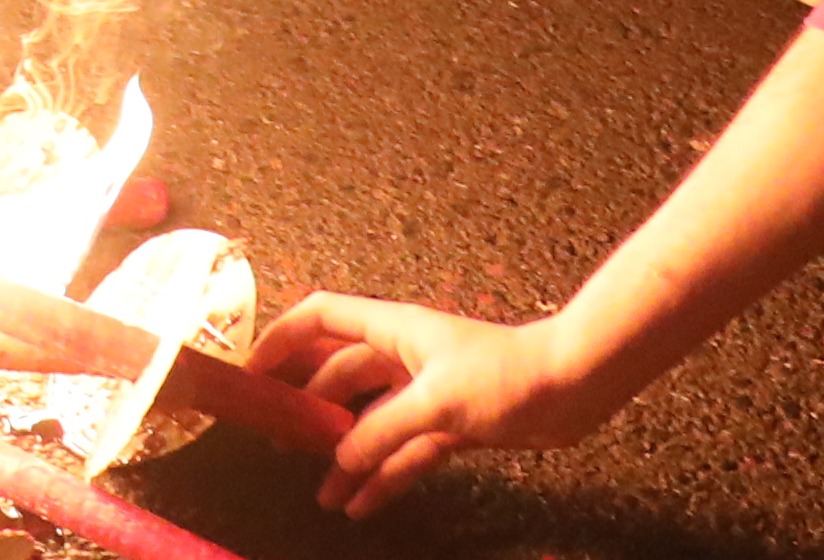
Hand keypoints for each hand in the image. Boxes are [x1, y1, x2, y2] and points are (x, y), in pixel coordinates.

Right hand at [256, 291, 624, 509]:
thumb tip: (338, 461)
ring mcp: (425, 391)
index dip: (282, 338)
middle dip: (308, 410)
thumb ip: (381, 431)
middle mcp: (403, 357)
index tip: (252, 372)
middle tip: (280, 445)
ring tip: (322, 496)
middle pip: (339, 377)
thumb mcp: (435, 402)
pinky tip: (363, 504)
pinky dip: (384, 476)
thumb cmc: (504, 373)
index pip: (321, 318)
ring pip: (370, 423)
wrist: (571, 386)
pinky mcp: (448, 423)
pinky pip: (403, 451)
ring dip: (347, 457)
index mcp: (393, 329)